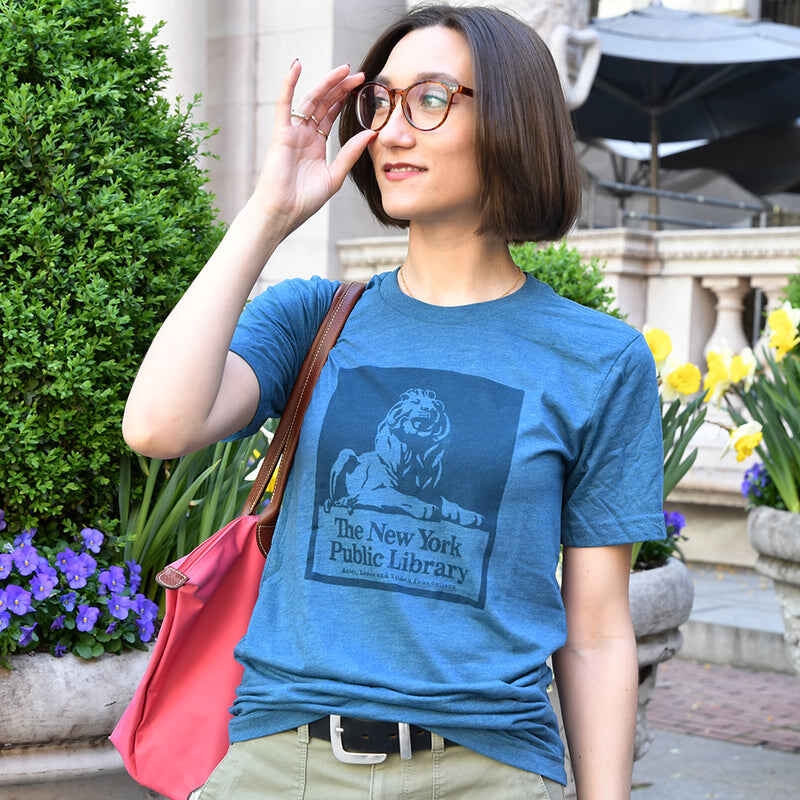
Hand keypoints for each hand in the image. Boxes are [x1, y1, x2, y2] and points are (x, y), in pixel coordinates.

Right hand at [251, 60, 376, 239]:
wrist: (283, 213)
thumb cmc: (304, 201)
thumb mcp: (335, 176)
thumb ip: (351, 153)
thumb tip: (372, 133)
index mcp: (316, 144)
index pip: (331, 114)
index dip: (345, 99)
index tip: (362, 87)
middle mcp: (304, 135)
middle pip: (323, 103)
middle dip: (341, 87)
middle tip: (359, 74)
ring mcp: (292, 132)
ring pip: (310, 100)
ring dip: (326, 83)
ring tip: (344, 70)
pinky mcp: (281, 134)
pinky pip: (284, 104)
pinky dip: (288, 84)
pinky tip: (297, 65)